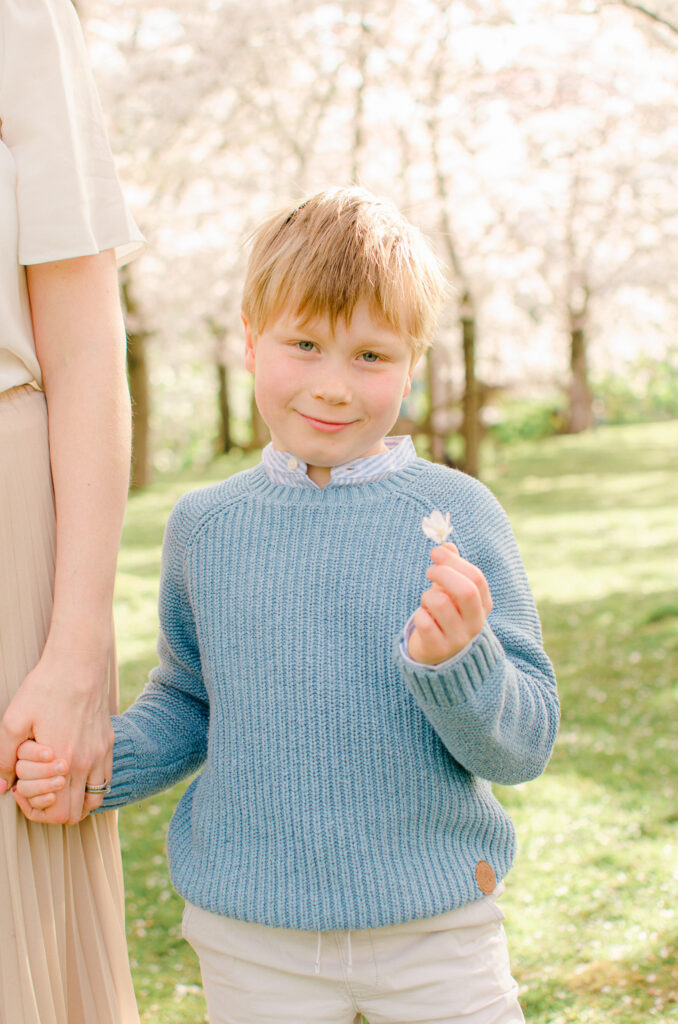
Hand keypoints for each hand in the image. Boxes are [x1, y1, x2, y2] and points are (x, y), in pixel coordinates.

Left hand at [0, 647, 113, 823]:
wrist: (79, 662)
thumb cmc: (46, 687)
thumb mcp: (13, 720)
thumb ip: (3, 758)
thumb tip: (0, 786)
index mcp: (64, 761)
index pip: (55, 813)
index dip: (32, 809)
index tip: (19, 790)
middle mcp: (87, 762)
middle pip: (75, 814)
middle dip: (52, 812)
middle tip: (35, 792)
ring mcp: (101, 753)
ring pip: (93, 801)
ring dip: (74, 802)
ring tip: (55, 787)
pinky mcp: (108, 743)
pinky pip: (104, 780)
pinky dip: (89, 786)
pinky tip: (72, 772)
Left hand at [407, 543, 492, 664]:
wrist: (438, 656)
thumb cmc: (446, 616)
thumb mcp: (452, 592)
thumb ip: (452, 569)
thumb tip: (447, 545)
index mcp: (483, 606)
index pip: (476, 578)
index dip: (455, 562)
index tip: (437, 553)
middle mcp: (475, 623)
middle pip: (465, 590)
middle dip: (443, 573)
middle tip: (429, 571)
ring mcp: (458, 638)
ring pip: (440, 603)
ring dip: (427, 595)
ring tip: (427, 602)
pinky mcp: (438, 649)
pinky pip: (425, 622)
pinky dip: (419, 614)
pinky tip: (423, 618)